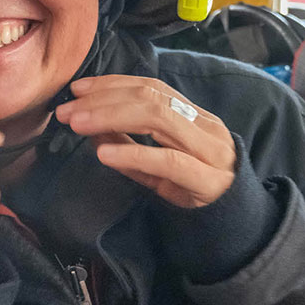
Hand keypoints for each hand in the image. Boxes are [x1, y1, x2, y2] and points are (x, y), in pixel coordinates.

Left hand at [56, 76, 235, 208]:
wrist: (236, 221)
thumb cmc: (195, 187)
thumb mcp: (158, 162)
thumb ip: (130, 143)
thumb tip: (92, 126)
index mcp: (194, 115)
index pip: (152, 87)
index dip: (113, 84)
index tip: (78, 89)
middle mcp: (204, 126)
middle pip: (151, 98)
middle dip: (104, 100)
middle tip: (68, 111)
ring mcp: (208, 151)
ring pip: (159, 119)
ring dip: (111, 117)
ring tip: (79, 125)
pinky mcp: (207, 180)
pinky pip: (168, 161)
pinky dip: (133, 154)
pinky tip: (105, 154)